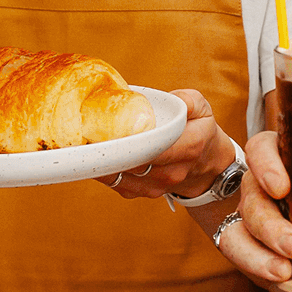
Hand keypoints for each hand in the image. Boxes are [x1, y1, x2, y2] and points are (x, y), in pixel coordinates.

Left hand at [97, 89, 230, 199]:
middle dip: (109, 150)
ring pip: (121, 176)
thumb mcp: (201, 108)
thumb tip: (162, 99)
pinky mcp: (144, 192)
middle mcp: (173, 171)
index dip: (130, 140)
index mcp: (189, 146)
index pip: (156, 146)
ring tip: (85, 143)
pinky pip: (117, 184)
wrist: (206, 163)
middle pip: (133, 163)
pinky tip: (93, 155)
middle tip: (87, 134)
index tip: (107, 129)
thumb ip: (186, 100)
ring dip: (101, 162)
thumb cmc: (199, 129)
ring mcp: (158, 186)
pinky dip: (103, 171)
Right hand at [220, 131, 291, 291]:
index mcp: (283, 157)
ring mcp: (252, 223)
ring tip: (285, 275)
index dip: (266, 166)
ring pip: (240, 238)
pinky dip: (284, 289)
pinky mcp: (256, 256)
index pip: (261, 150)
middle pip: (252, 201)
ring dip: (260, 260)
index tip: (283, 186)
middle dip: (270, 227)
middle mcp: (261, 189)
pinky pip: (256, 273)